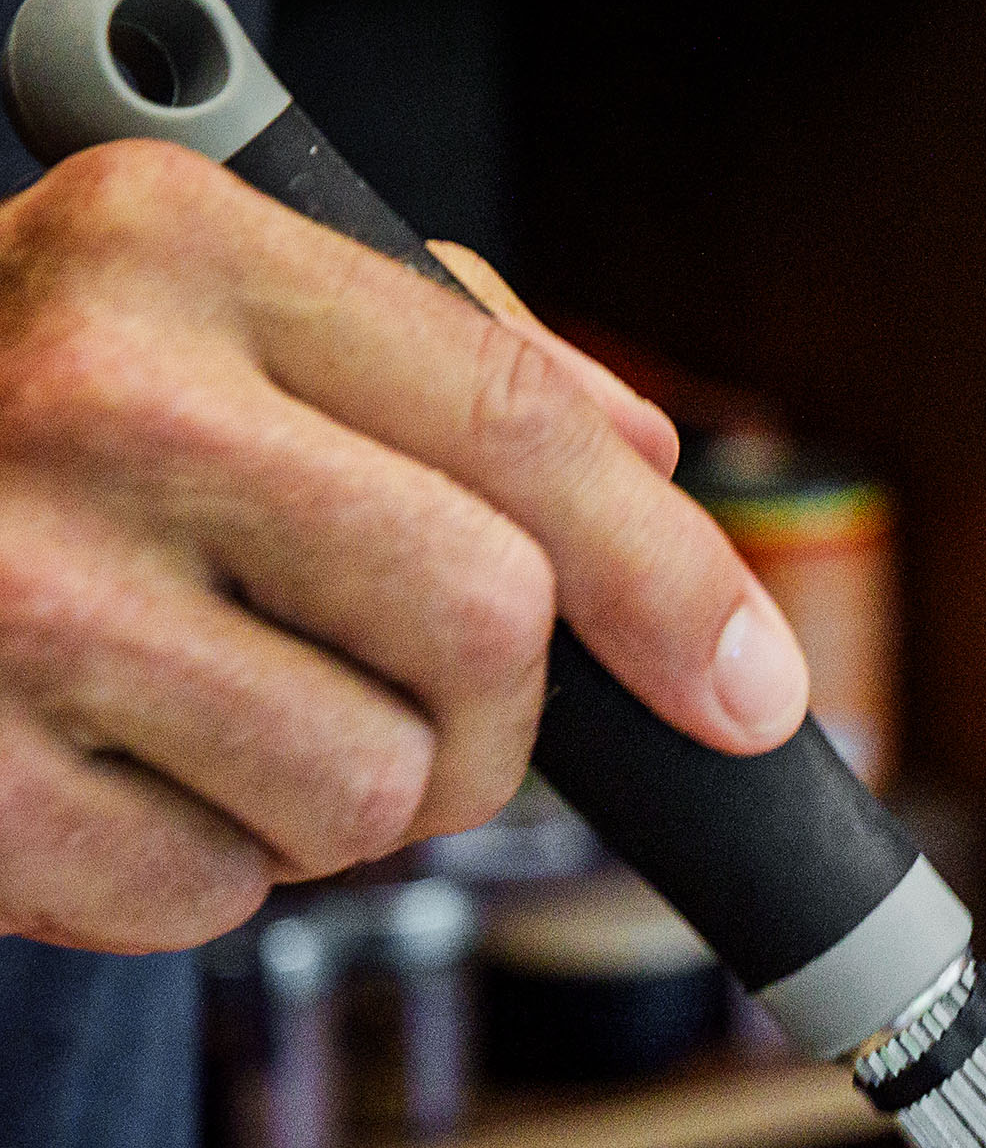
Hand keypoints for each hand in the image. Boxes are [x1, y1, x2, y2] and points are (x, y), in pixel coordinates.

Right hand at [0, 141, 809, 952]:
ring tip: (198, 713)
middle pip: (484, 630)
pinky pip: (214, 896)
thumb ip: (429, 360)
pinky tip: (90, 764)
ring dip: (336, 797)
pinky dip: (190, 868)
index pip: (521, 431)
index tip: (750, 687)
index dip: (674, 583)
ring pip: (370, 792)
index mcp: (171, 251)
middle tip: (406, 704)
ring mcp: (6, 596)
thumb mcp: (180, 304)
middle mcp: (88, 397)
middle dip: (490, 715)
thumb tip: (653, 470)